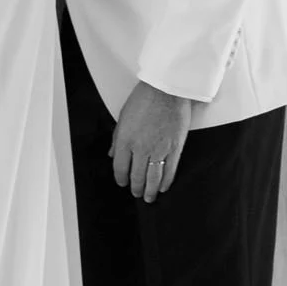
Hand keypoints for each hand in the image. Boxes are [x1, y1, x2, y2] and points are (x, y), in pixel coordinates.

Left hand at [110, 82, 194, 202]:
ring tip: (149, 197)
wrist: (167, 89)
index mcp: (125, 140)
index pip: (119, 167)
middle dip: (135, 188)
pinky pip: (170, 170)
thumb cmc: (144, 98)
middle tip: (136, 193)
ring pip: (153, 178)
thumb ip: (116, 138)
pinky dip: (166, 181)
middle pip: (136, 176)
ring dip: (150, 190)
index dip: (121, 178)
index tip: (122, 183)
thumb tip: (111, 154)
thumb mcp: (123, 116)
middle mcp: (140, 148)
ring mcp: (159, 149)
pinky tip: (163, 187)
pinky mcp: (175, 148)